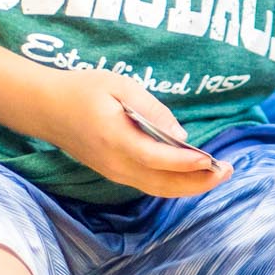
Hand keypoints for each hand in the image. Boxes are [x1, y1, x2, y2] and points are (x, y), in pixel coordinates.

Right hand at [32, 70, 228, 197]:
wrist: (45, 108)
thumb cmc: (82, 89)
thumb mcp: (118, 85)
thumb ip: (151, 109)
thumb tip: (180, 135)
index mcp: (115, 139)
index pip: (157, 159)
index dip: (186, 163)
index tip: (211, 160)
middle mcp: (116, 163)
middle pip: (163, 183)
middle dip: (199, 182)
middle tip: (228, 170)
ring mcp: (114, 172)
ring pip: (158, 189)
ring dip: (190, 186)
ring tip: (219, 174)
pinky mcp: (115, 172)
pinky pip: (150, 184)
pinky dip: (175, 183)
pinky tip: (194, 173)